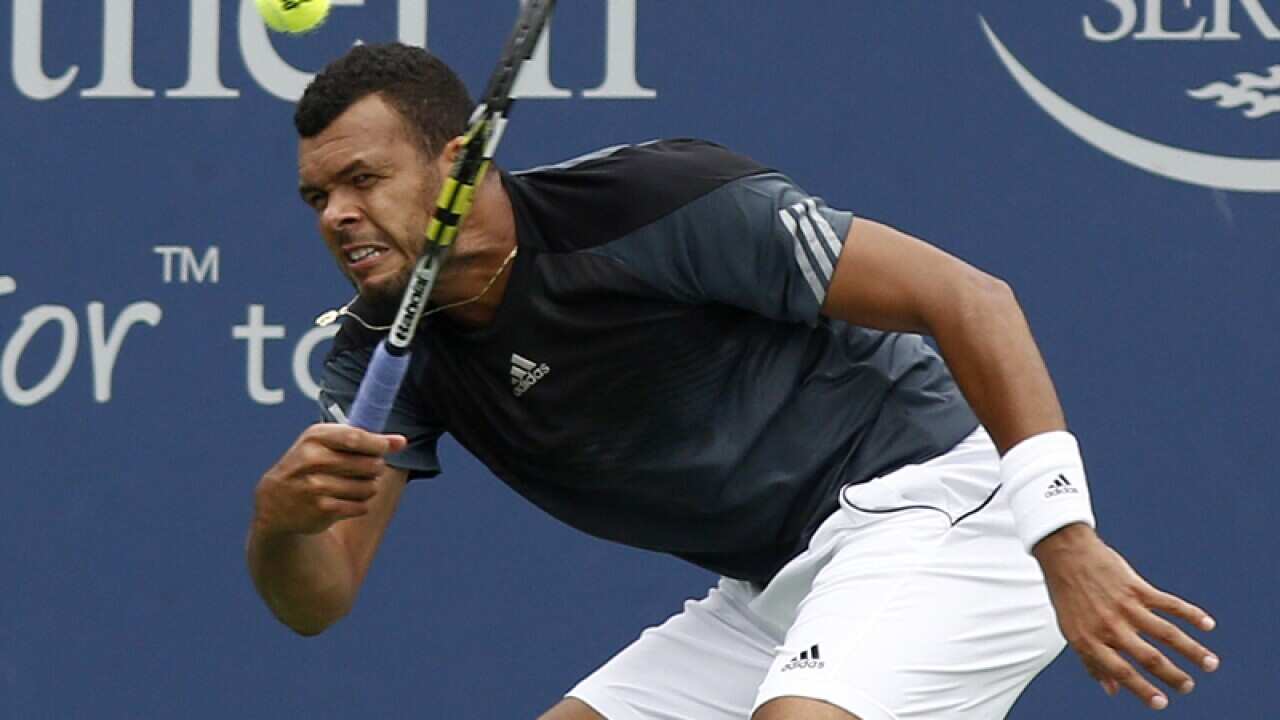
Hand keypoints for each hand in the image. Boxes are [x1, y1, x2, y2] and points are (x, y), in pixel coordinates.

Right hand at [253, 423, 406, 536]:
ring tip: (355, 486)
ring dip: (369, 488)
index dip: (378, 444)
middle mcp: (311, 460)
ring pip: (368, 487)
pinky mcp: (321, 509)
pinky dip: (360, 504)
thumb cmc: (310, 465)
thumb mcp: (328, 444)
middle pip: (368, 464)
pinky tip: (348, 500)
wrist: (275, 502)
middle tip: (368, 469)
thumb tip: (402, 442)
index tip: (388, 447)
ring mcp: (315, 486)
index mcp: (314, 438)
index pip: (355, 438)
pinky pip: (360, 506)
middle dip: (375, 468)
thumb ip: (366, 440)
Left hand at [1034, 524, 1218, 710]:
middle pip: (1149, 657)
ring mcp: (1125, 606)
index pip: (1122, 672)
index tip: (1162, 704)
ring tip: (1210, 664)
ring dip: (1192, 650)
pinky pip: (1169, 603)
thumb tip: (1112, 690)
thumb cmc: (1068, 595)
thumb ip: (1091, 661)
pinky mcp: (1137, 588)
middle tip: (1188, 686)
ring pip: (1166, 633)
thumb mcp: (1071, 631)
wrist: (1064, 554)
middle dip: (1172, 675)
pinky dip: (1191, 614)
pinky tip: (1208, 624)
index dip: (1143, 690)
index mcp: (1090, 640)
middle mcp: (1110, 626)